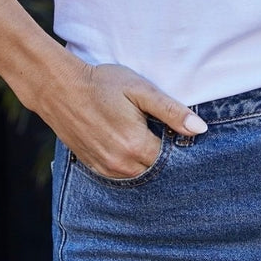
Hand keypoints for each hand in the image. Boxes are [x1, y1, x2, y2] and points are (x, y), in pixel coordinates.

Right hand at [34, 54, 207, 178]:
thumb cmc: (102, 84)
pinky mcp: (93, 166)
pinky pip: (120, 175)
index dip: (181, 148)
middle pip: (156, 171)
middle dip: (165, 157)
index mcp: (136, 145)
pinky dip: (130, 166)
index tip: (184, 136)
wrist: (59, 87)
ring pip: (138, 176)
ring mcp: (105, 168)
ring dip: (147, 163)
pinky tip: (131, 147)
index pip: (172, 160)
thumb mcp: (140, 90)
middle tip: (167, 136)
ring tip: (149, 139)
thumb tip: (200, 129)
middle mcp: (121, 164)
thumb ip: (171, 111)